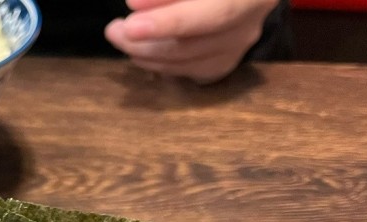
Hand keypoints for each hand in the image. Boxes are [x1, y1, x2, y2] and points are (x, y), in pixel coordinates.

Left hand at [104, 0, 277, 83]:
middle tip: (115, 29)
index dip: (171, 19)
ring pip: (189, 60)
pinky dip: (158, 62)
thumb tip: (135, 4)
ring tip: (118, 34)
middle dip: (148, 37)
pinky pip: (187, 70)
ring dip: (146, 51)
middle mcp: (252, 19)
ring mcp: (239, 44)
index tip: (131, 10)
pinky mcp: (224, 61)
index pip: (217, 11)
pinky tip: (138, 49)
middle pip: (197, 40)